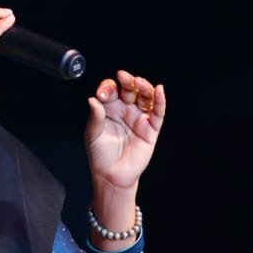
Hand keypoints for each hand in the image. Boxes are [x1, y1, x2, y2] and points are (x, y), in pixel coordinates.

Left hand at [85, 69, 163, 189]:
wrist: (112, 175)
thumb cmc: (100, 154)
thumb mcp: (92, 134)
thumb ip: (95, 117)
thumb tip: (92, 99)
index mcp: (109, 109)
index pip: (111, 91)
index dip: (108, 88)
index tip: (103, 94)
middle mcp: (125, 111)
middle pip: (130, 90)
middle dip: (128, 81)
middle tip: (123, 77)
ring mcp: (139, 118)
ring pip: (145, 97)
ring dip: (144, 87)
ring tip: (138, 83)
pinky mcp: (151, 128)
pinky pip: (158, 112)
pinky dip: (160, 100)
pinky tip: (159, 90)